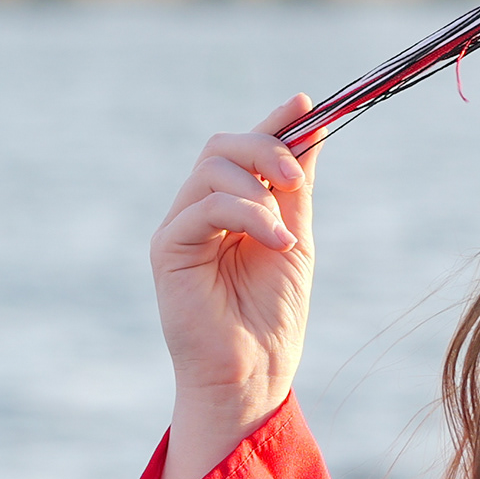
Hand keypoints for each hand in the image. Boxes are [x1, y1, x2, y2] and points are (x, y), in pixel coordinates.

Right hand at [150, 99, 313, 478]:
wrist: (252, 374)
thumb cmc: (271, 318)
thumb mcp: (295, 238)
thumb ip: (295, 187)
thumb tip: (312, 125)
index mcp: (230, 207)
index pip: (245, 149)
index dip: (274, 122)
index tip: (308, 104)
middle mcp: (199, 211)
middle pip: (221, 146)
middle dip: (266, 147)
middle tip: (296, 177)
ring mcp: (180, 227)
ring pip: (212, 168)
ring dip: (258, 187)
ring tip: (286, 233)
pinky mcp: (167, 248)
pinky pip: (204, 207)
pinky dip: (246, 215)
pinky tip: (274, 243)